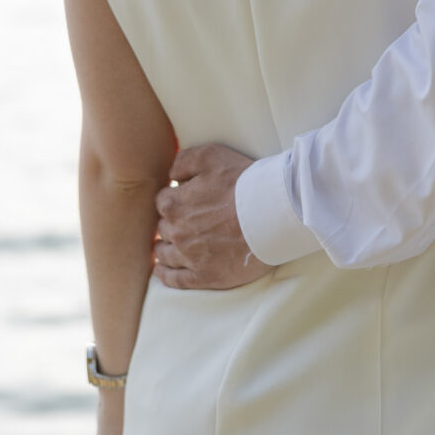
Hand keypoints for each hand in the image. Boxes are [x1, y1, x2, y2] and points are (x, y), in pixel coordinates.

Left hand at [154, 143, 273, 289]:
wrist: (273, 213)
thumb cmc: (245, 182)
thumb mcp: (211, 155)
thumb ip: (183, 161)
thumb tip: (171, 175)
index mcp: (175, 203)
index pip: (163, 201)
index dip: (175, 198)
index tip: (186, 200)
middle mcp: (177, 232)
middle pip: (163, 228)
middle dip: (171, 223)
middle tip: (186, 220)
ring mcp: (189, 256)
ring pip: (165, 254)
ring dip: (164, 248)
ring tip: (169, 246)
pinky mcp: (204, 276)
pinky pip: (175, 279)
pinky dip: (165, 274)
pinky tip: (162, 270)